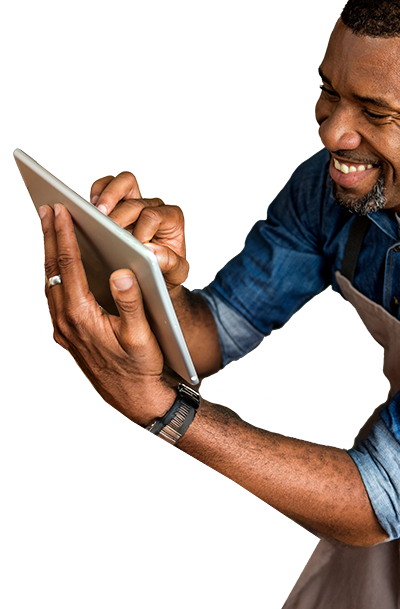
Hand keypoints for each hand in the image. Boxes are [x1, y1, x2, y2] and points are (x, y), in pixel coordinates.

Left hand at [41, 202, 174, 424]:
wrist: (132, 399)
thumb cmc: (140, 368)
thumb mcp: (141, 335)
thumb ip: (131, 303)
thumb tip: (122, 273)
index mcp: (81, 316)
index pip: (69, 267)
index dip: (64, 236)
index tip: (61, 212)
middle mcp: (66, 321)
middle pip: (52, 270)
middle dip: (49, 237)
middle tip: (48, 209)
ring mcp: (63, 328)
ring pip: (49, 282)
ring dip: (49, 254)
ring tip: (50, 230)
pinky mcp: (67, 334)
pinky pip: (54, 295)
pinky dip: (55, 273)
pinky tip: (60, 266)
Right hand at [90, 171, 188, 296]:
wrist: (154, 276)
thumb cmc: (165, 273)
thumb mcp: (175, 275)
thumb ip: (170, 263)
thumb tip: (150, 250)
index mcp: (171, 220)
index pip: (153, 216)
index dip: (140, 231)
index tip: (133, 247)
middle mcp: (154, 208)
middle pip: (135, 199)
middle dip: (119, 215)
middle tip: (109, 228)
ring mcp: (135, 203)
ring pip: (124, 182)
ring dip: (108, 195)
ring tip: (97, 213)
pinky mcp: (117, 204)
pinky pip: (107, 186)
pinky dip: (98, 192)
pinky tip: (91, 210)